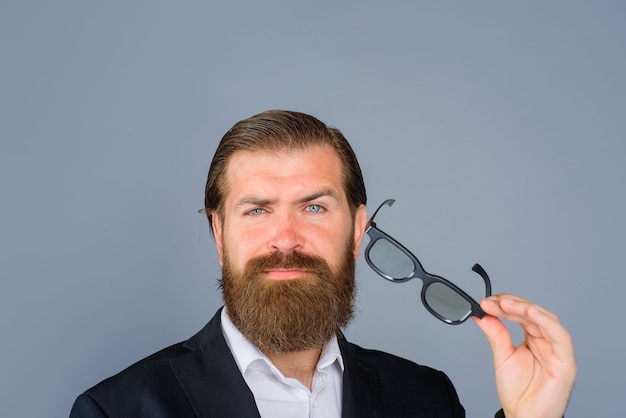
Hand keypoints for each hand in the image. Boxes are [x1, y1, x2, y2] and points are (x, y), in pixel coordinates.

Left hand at [472, 294, 576, 417]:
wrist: (524, 417)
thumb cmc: (519, 392)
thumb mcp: (502, 357)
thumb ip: (495, 335)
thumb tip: (482, 315)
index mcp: (534, 339)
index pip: (522, 314)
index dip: (505, 305)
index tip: (487, 302)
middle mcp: (547, 342)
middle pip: (533, 314)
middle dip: (512, 304)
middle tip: (492, 302)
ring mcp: (557, 351)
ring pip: (546, 320)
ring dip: (525, 308)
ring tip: (505, 304)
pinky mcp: (565, 361)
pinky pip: (560, 337)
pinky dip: (546, 322)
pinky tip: (530, 312)